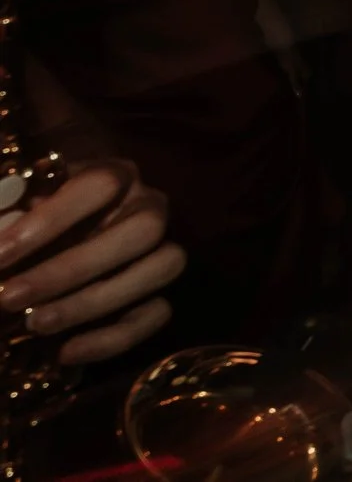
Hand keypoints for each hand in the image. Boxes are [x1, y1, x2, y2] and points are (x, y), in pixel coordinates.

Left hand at [0, 160, 185, 366]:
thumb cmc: (30, 221)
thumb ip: (8, 211)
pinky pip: (157, 315)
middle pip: (141, 230)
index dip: (50, 220)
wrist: (48, 250)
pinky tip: (64, 352)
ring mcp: (162, 249)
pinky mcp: (161, 293)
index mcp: (115, 175)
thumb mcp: (17, 207)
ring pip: (161, 268)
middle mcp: (149, 207)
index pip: (100, 185)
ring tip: (34, 324)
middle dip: (71, 269)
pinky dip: (112, 338)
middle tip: (9, 297)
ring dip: (93, 302)